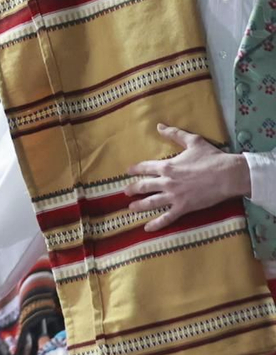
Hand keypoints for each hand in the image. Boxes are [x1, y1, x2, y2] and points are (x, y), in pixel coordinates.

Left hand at [129, 125, 250, 230]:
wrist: (229, 175)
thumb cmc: (212, 157)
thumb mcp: (194, 141)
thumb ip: (175, 134)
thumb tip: (159, 126)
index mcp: (167, 166)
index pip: (145, 167)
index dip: (135, 169)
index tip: (128, 171)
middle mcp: (167, 182)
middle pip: (144, 186)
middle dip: (133, 189)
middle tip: (126, 191)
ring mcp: (174, 196)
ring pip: (151, 202)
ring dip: (139, 206)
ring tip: (131, 208)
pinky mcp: (183, 207)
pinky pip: (166, 218)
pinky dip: (156, 224)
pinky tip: (147, 228)